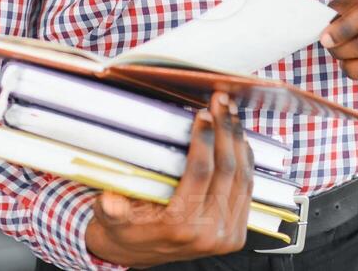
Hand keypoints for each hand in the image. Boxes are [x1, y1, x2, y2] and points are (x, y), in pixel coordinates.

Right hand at [85, 91, 254, 267]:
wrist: (139, 254)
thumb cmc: (127, 230)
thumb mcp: (111, 220)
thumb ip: (112, 210)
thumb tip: (110, 202)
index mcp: (180, 227)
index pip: (200, 172)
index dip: (204, 139)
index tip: (203, 114)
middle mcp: (207, 233)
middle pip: (227, 171)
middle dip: (225, 131)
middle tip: (221, 103)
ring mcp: (226, 236)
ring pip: (242, 178)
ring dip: (238, 141)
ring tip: (231, 115)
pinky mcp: (236, 234)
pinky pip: (248, 190)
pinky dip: (245, 162)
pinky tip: (238, 140)